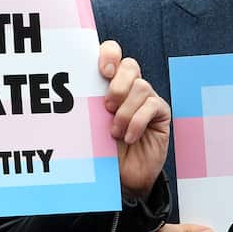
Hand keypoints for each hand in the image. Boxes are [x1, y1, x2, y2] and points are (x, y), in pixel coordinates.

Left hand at [100, 40, 170, 200]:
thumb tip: (72, 91)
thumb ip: (88, 106)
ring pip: (141, 87)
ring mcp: (147, 99)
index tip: (102, 70)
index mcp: (110, 84)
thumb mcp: (90, 125)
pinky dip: (137, 122)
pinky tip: (129, 137)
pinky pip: (152, 106)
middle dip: (118, 84)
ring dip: (125, 111)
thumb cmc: (103, 150)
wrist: (123, 178)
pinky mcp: (160, 113)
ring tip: (114, 132)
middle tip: (107, 106)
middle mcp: (130, 87)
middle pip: (130, 65)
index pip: (113, 53)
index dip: (110, 54)